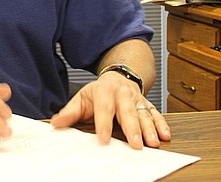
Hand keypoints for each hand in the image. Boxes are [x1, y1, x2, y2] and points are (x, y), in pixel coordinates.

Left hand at [50, 71, 170, 148]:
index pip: (103, 109)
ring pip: (144, 114)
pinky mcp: (147, 104)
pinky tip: (165, 136)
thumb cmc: (99, 92)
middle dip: (132, 128)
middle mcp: (123, 94)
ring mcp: (137, 99)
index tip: (103, 139)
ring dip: (150, 129)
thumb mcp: (82, 98)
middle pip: (128, 112)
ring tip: (153, 143)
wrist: (118, 77)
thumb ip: (70, 112)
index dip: (103, 124)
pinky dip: (162, 124)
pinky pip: (156, 114)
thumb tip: (56, 123)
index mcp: (104, 91)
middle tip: (136, 144)